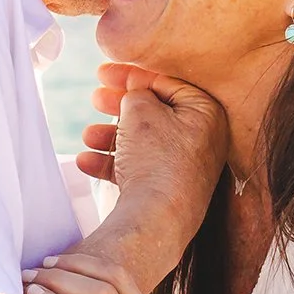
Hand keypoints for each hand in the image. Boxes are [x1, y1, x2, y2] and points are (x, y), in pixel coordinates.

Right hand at [77, 63, 226, 242]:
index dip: (132, 75)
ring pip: (144, 142)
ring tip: (88, 136)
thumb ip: (136, 93)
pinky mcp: (171, 191)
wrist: (156, 220)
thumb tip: (135, 95)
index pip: (167, 83)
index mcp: (206, 112)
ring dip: (111, 136)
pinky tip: (86, 162)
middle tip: (95, 97)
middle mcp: (204, 140)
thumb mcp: (140, 110)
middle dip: (119, 106)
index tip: (103, 73)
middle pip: (155, 113)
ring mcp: (188, 168)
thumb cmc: (155, 160)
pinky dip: (114, 163)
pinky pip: (141, 169)